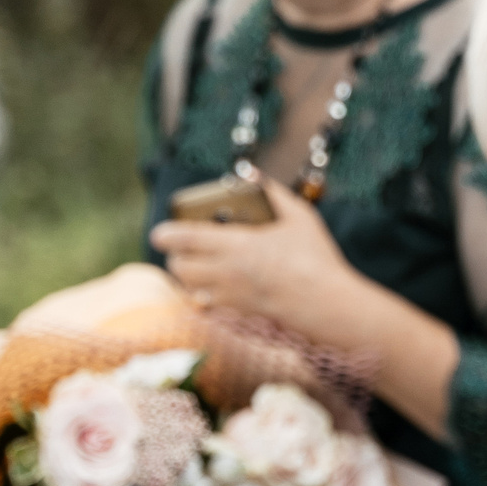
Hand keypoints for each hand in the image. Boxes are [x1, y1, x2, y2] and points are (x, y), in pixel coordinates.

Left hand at [149, 178, 355, 329]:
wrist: (327, 304)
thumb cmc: (315, 258)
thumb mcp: (299, 216)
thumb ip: (272, 192)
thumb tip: (251, 174)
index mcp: (239, 245)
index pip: (186, 239)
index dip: (166, 234)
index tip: (159, 231)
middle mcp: (228, 273)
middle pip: (180, 267)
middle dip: (174, 255)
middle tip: (181, 245)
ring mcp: (232, 295)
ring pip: (189, 287)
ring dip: (186, 275)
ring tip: (195, 263)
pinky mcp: (239, 311)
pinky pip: (206, 304)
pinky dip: (201, 293)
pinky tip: (213, 284)